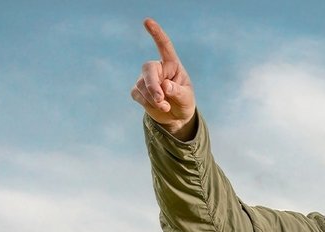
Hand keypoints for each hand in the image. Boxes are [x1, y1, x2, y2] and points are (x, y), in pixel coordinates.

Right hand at [129, 18, 195, 138]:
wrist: (175, 117)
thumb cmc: (184, 102)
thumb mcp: (186, 98)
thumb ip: (177, 91)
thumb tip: (165, 86)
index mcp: (172, 64)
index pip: (164, 46)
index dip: (156, 33)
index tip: (147, 21)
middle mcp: (158, 69)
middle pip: (148, 69)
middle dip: (152, 85)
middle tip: (160, 99)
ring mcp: (145, 79)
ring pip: (143, 85)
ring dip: (153, 99)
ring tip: (166, 106)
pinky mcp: (138, 90)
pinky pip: (138, 94)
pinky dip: (147, 103)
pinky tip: (158, 107)